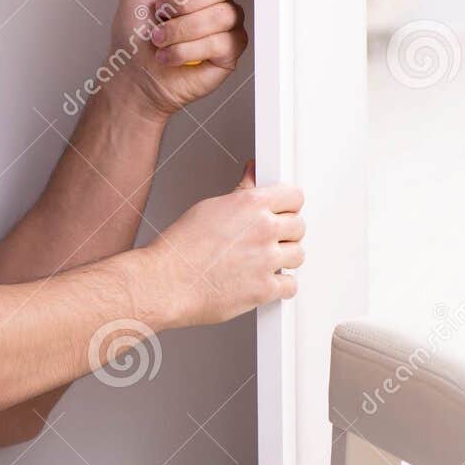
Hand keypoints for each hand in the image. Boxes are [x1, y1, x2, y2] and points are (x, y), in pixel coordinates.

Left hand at [109, 0, 247, 117]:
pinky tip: (171, 56)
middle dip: (184, 2)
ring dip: (179, 31)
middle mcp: (213, 1)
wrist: (131, 77)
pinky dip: (187, 51)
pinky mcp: (229, 52)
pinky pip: (221, 42)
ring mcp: (225, 26)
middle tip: (161, 15)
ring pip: (220, 15)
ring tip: (160, 41)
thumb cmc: (132, 37)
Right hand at [145, 160, 303, 326]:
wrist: (165, 283)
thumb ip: (240, 194)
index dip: (287, 205)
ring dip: (284, 259)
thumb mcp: (208, 208)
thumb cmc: (179, 250)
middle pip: (299, 226)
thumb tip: (252, 176)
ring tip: (262, 261)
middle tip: (266, 239)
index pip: (294, 196)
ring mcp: (267, 260)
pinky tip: (262, 280)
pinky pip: (290, 285)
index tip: (282, 212)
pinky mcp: (265, 289)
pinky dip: (279, 286)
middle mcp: (263, 229)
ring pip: (298, 255)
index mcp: (250, 204)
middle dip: (284, 233)